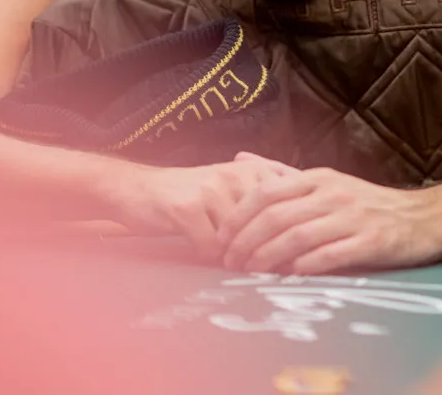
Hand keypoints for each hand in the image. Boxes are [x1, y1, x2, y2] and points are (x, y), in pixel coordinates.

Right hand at [119, 155, 299, 261]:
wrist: (138, 188)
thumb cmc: (192, 194)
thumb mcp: (233, 188)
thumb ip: (266, 202)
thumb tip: (302, 234)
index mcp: (254, 170)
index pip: (289, 206)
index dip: (293, 234)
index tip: (294, 256)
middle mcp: (237, 175)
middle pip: (268, 227)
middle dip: (268, 253)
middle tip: (267, 271)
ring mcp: (212, 190)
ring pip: (241, 240)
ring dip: (238, 258)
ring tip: (234, 264)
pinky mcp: (188, 208)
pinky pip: (211, 247)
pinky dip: (209, 257)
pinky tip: (203, 254)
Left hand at [218, 154, 441, 274]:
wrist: (423, 218)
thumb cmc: (366, 204)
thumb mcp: (325, 181)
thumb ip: (282, 174)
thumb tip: (241, 158)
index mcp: (318, 179)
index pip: (266, 193)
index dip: (239, 218)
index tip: (222, 240)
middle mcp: (332, 194)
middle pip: (276, 217)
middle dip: (247, 242)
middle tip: (230, 262)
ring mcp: (352, 217)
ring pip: (298, 237)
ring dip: (268, 257)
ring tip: (251, 272)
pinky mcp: (370, 242)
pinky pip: (329, 256)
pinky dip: (304, 268)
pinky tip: (289, 277)